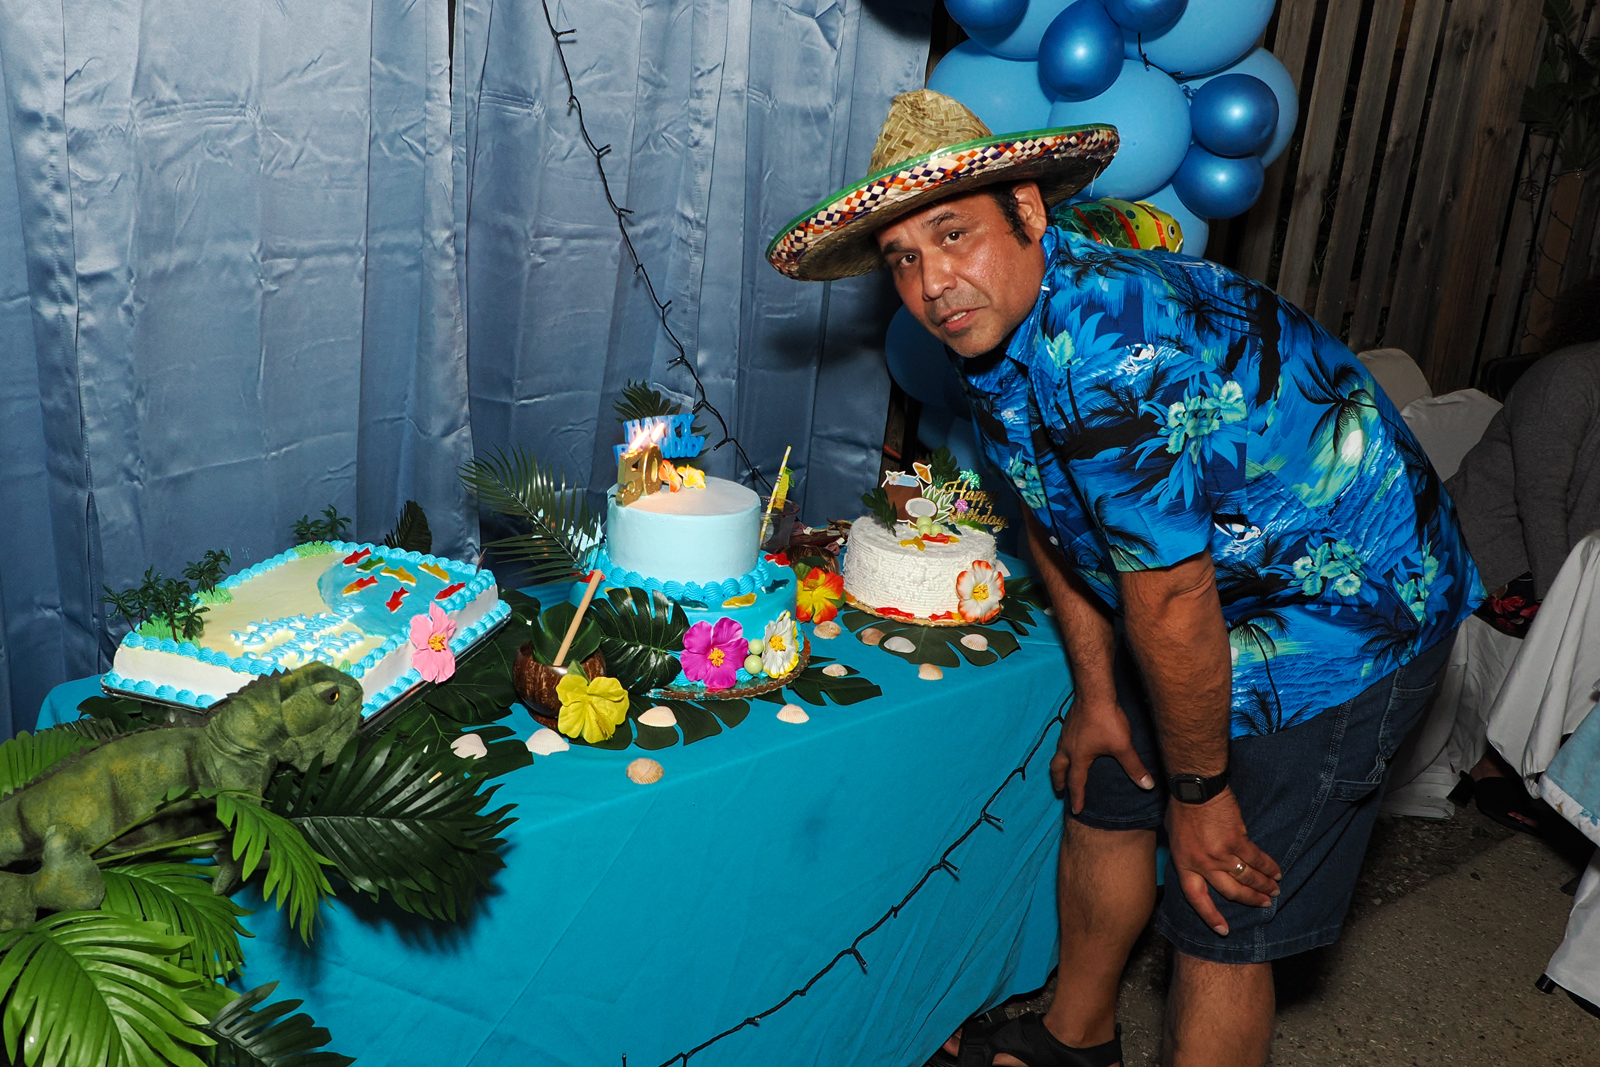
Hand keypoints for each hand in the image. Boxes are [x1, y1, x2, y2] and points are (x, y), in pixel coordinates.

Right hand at [1050, 698, 1154, 813]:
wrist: (1095, 693)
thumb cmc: (1106, 720)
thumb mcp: (1122, 746)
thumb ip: (1134, 767)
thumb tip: (1147, 785)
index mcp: (1079, 757)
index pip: (1076, 782)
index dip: (1077, 797)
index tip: (1076, 810)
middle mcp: (1067, 747)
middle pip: (1057, 768)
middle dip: (1058, 781)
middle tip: (1060, 790)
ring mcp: (1066, 733)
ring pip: (1057, 753)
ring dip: (1059, 765)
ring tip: (1064, 769)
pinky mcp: (1069, 722)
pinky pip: (1062, 741)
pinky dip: (1064, 750)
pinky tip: (1074, 746)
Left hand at [1165, 788, 1280, 934]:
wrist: (1195, 788)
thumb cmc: (1181, 808)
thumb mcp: (1173, 837)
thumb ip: (1185, 855)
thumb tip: (1195, 863)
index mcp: (1185, 865)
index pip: (1197, 899)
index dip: (1210, 916)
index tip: (1224, 931)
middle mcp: (1204, 864)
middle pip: (1230, 892)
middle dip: (1250, 900)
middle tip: (1264, 903)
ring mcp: (1221, 854)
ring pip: (1247, 878)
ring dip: (1263, 886)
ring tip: (1274, 890)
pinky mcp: (1237, 840)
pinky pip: (1256, 859)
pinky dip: (1268, 867)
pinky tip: (1276, 872)